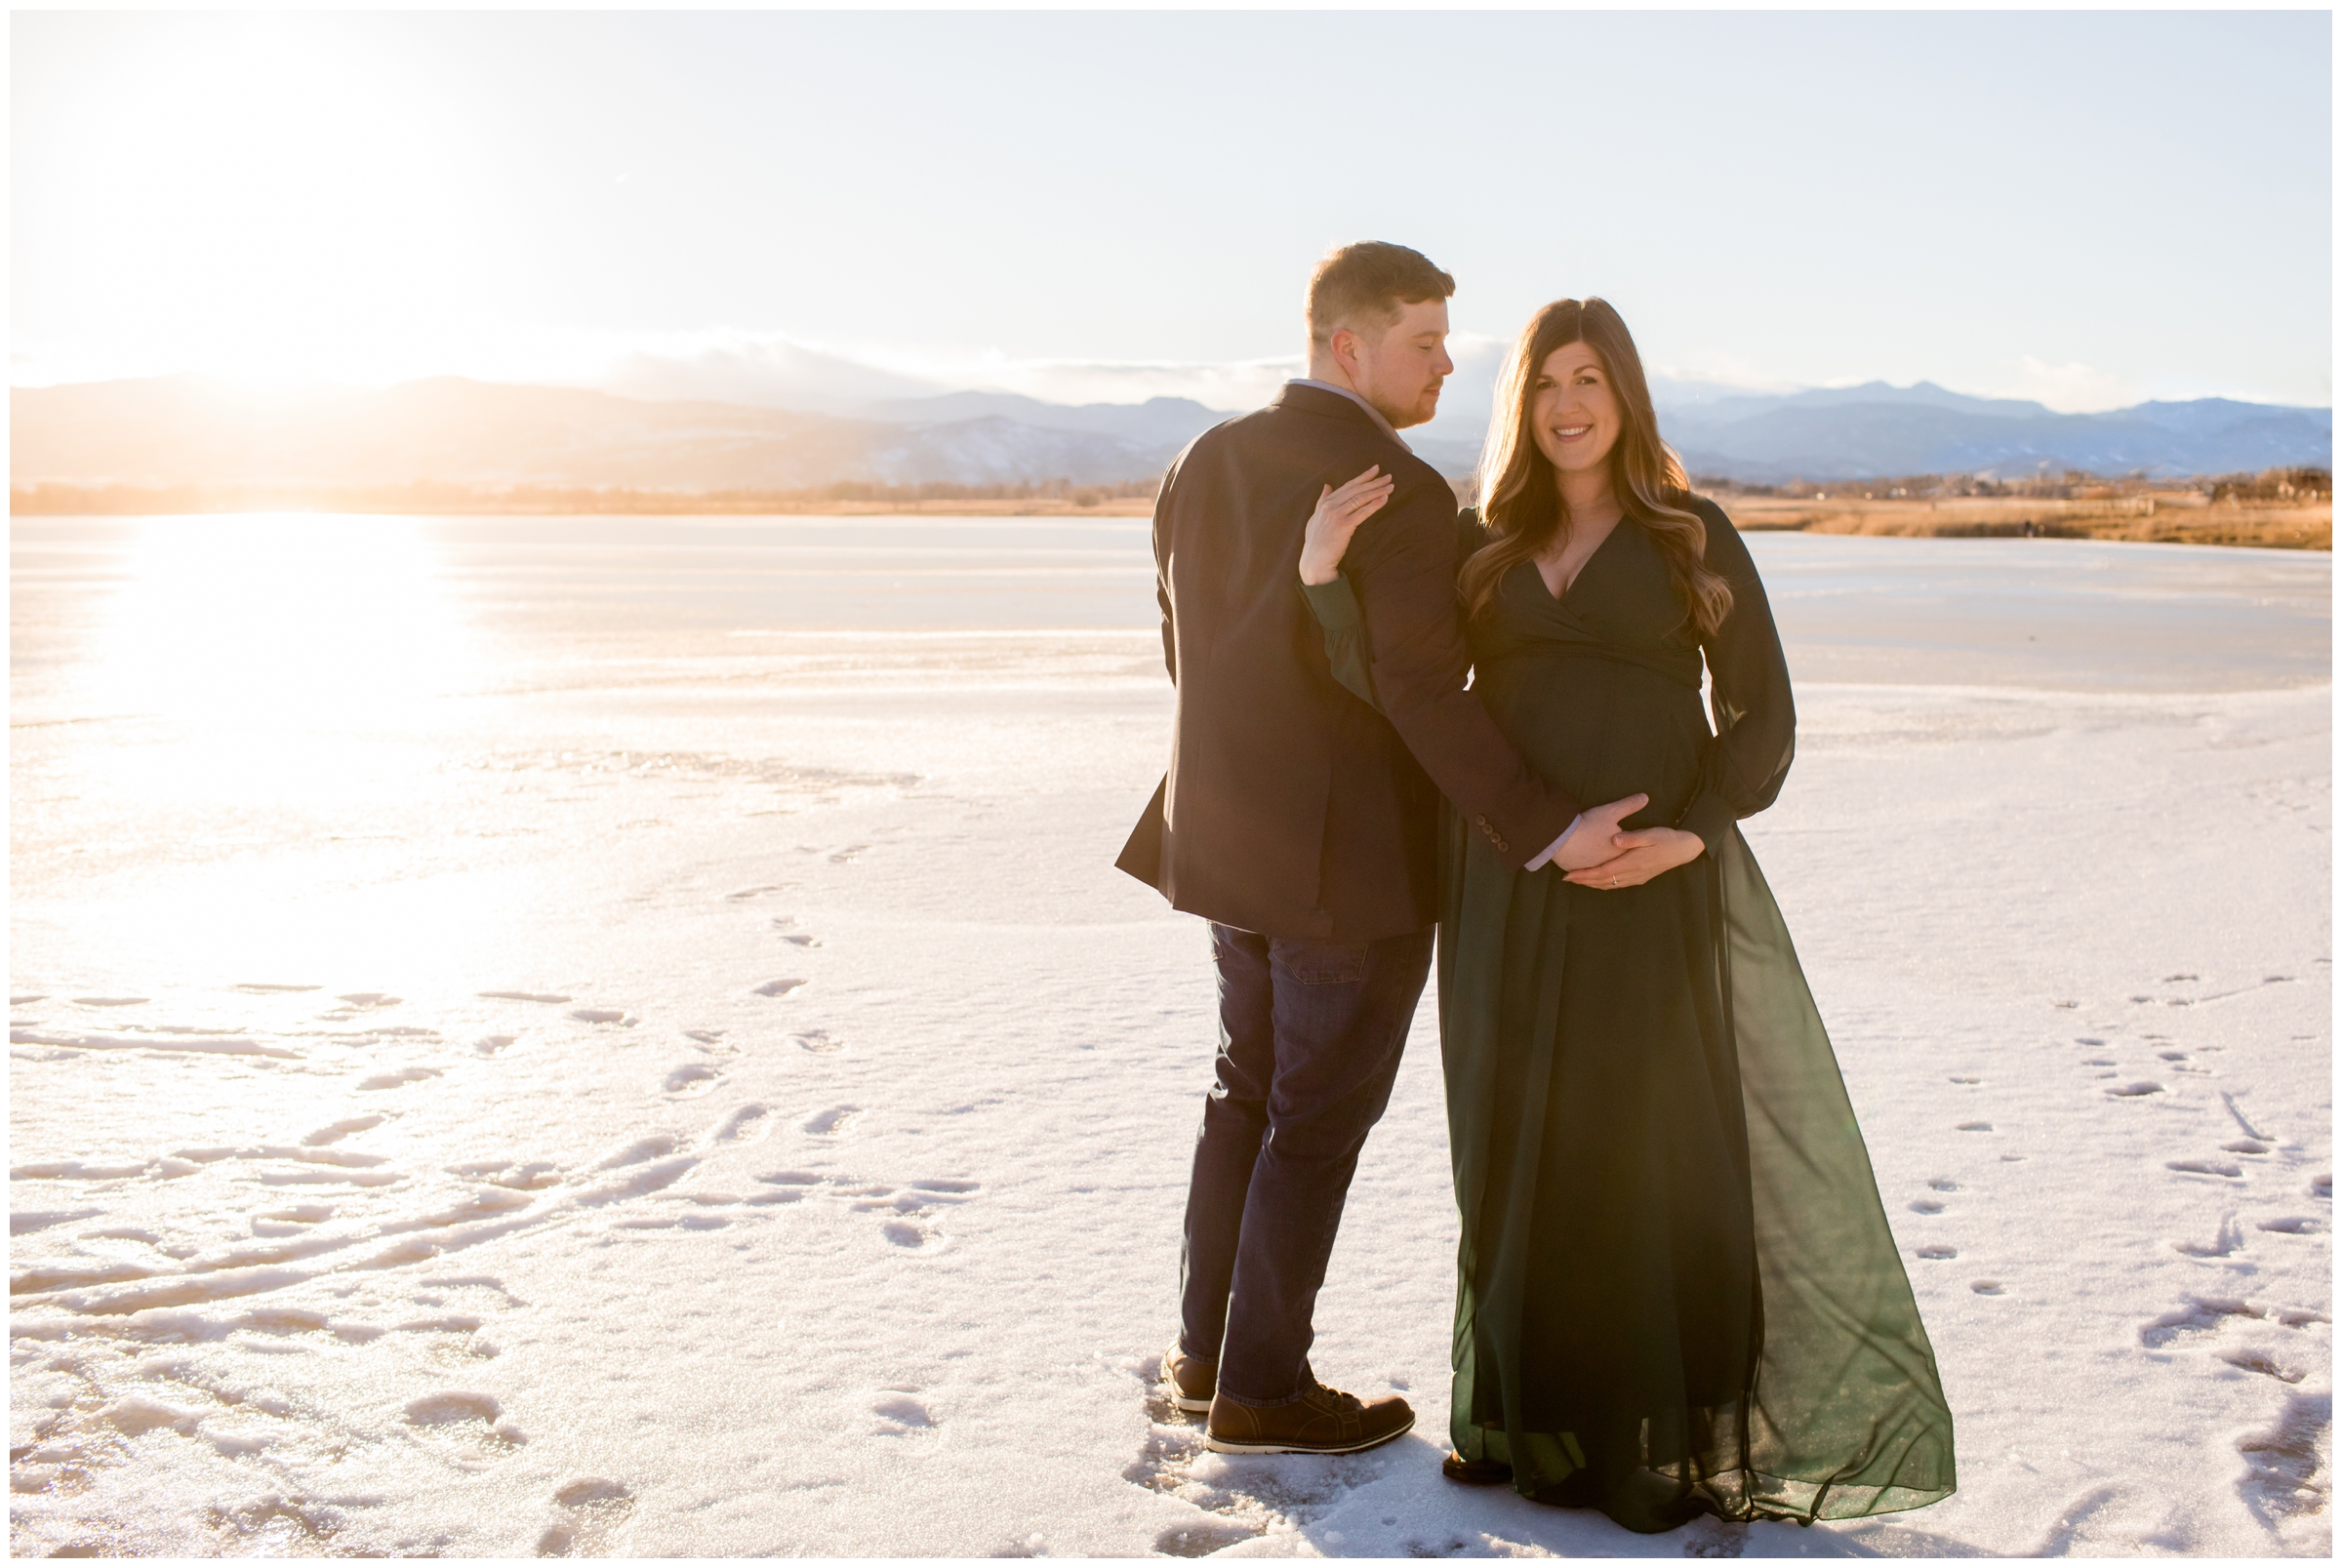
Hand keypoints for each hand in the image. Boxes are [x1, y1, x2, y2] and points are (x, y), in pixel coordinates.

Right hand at [1299, 466, 1394, 584]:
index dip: (1363, 477)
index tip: (1376, 469)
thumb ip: (1321, 501)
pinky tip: (1385, 498)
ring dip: (1377, 491)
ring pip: (1360, 499)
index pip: (1348, 486)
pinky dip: (1374, 504)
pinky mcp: (1343, 526)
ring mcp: (1336, 515)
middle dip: (1374, 481)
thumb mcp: (1315, 518)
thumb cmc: (1316, 543)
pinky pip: (1362, 512)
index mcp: (1324, 503)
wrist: (1314, 562)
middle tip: (1389, 476)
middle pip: (1356, 490)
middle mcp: (1330, 506)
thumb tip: (1327, 485)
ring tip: (1391, 486)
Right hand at [1549, 793, 1647, 871]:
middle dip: (1618, 862)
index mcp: (1619, 852)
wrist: (1563, 838)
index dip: (1633, 848)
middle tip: (1619, 861)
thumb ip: (1629, 805)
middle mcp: (1607, 864)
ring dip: (1602, 873)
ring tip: (1603, 872)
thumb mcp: (1611, 812)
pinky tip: (1585, 875)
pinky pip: (1585, 876)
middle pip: (1616, 865)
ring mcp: (1591, 869)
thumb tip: (1645, 797)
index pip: (1630, 851)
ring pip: (1600, 873)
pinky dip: (1587, 876)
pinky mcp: (1577, 870)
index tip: (1635, 845)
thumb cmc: (1589, 825)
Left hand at [1564, 827, 1706, 888]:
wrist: (1684, 849)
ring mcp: (1636, 878)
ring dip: (1592, 884)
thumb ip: (1632, 837)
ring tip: (1577, 880)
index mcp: (1632, 862)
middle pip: (1603, 881)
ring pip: (1609, 885)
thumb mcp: (1651, 834)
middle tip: (1567, 879)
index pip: (1602, 872)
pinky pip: (1617, 885)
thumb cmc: (1667, 838)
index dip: (1585, 874)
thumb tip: (1615, 840)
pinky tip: (1598, 882)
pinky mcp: (1640, 878)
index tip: (1569, 874)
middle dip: (1584, 881)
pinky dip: (1604, 884)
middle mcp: (1632, 874)